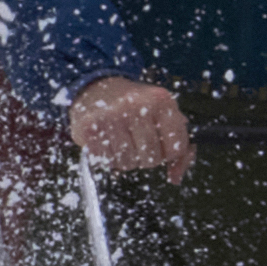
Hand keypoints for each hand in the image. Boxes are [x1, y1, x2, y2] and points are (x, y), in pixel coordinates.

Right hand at [69, 77, 190, 174]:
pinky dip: (107, 158)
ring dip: (126, 159)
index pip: (176, 147)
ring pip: (128, 163)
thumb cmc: (135, 106)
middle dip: (146, 157)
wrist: (97, 87)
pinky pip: (106, 161)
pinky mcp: (89, 128)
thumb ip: (178, 145)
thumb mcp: (162, 114)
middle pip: (152, 158)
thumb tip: (175, 178)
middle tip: (137, 141)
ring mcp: (110, 116)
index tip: (161, 145)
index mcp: (160, 100)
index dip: (169, 153)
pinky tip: (106, 141)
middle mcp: (135, 106)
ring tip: (121, 140)